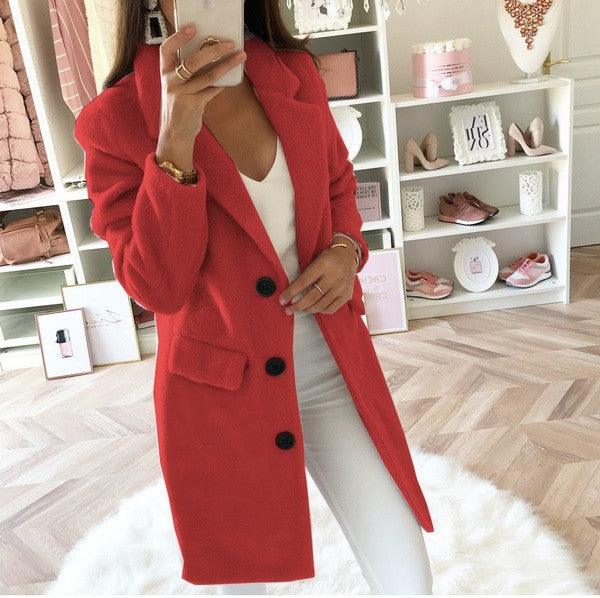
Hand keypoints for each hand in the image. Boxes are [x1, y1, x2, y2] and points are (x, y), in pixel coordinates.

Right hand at [156, 23, 245, 168]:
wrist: (174, 134)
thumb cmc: (178, 108)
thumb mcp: (176, 88)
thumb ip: (185, 74)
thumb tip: (209, 56)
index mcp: (165, 74)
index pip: (166, 50)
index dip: (178, 37)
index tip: (193, 28)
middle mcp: (171, 82)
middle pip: (193, 60)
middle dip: (213, 50)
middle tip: (229, 44)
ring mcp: (182, 94)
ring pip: (208, 75)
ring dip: (226, 65)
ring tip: (239, 57)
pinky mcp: (193, 105)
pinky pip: (212, 90)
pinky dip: (222, 84)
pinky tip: (231, 79)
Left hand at [279, 240, 357, 314]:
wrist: (348, 255)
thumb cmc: (329, 258)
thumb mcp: (315, 261)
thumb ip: (305, 276)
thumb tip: (291, 291)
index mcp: (323, 266)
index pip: (303, 283)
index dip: (291, 293)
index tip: (282, 300)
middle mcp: (333, 277)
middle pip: (312, 297)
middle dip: (297, 306)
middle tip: (289, 309)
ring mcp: (341, 287)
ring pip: (320, 305)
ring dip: (307, 309)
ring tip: (300, 309)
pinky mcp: (346, 295)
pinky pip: (331, 309)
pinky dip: (320, 310)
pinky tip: (315, 308)